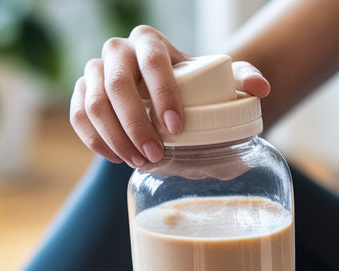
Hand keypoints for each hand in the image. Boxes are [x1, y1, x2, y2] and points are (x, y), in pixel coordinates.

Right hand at [69, 25, 271, 166]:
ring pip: (93, 103)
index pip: (152, 62)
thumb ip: (243, 78)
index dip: (162, 94)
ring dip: (115, 137)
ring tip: (140, 162)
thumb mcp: (220, 80)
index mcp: (149, 41)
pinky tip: (117, 159)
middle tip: (156, 155)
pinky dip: (95, 141)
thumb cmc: (194, 84)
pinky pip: (78, 117)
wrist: (165, 92)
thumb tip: (260, 88)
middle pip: (116, 84)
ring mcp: (94, 71)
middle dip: (135, 123)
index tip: (177, 128)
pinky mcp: (80, 93)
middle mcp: (117, 50)